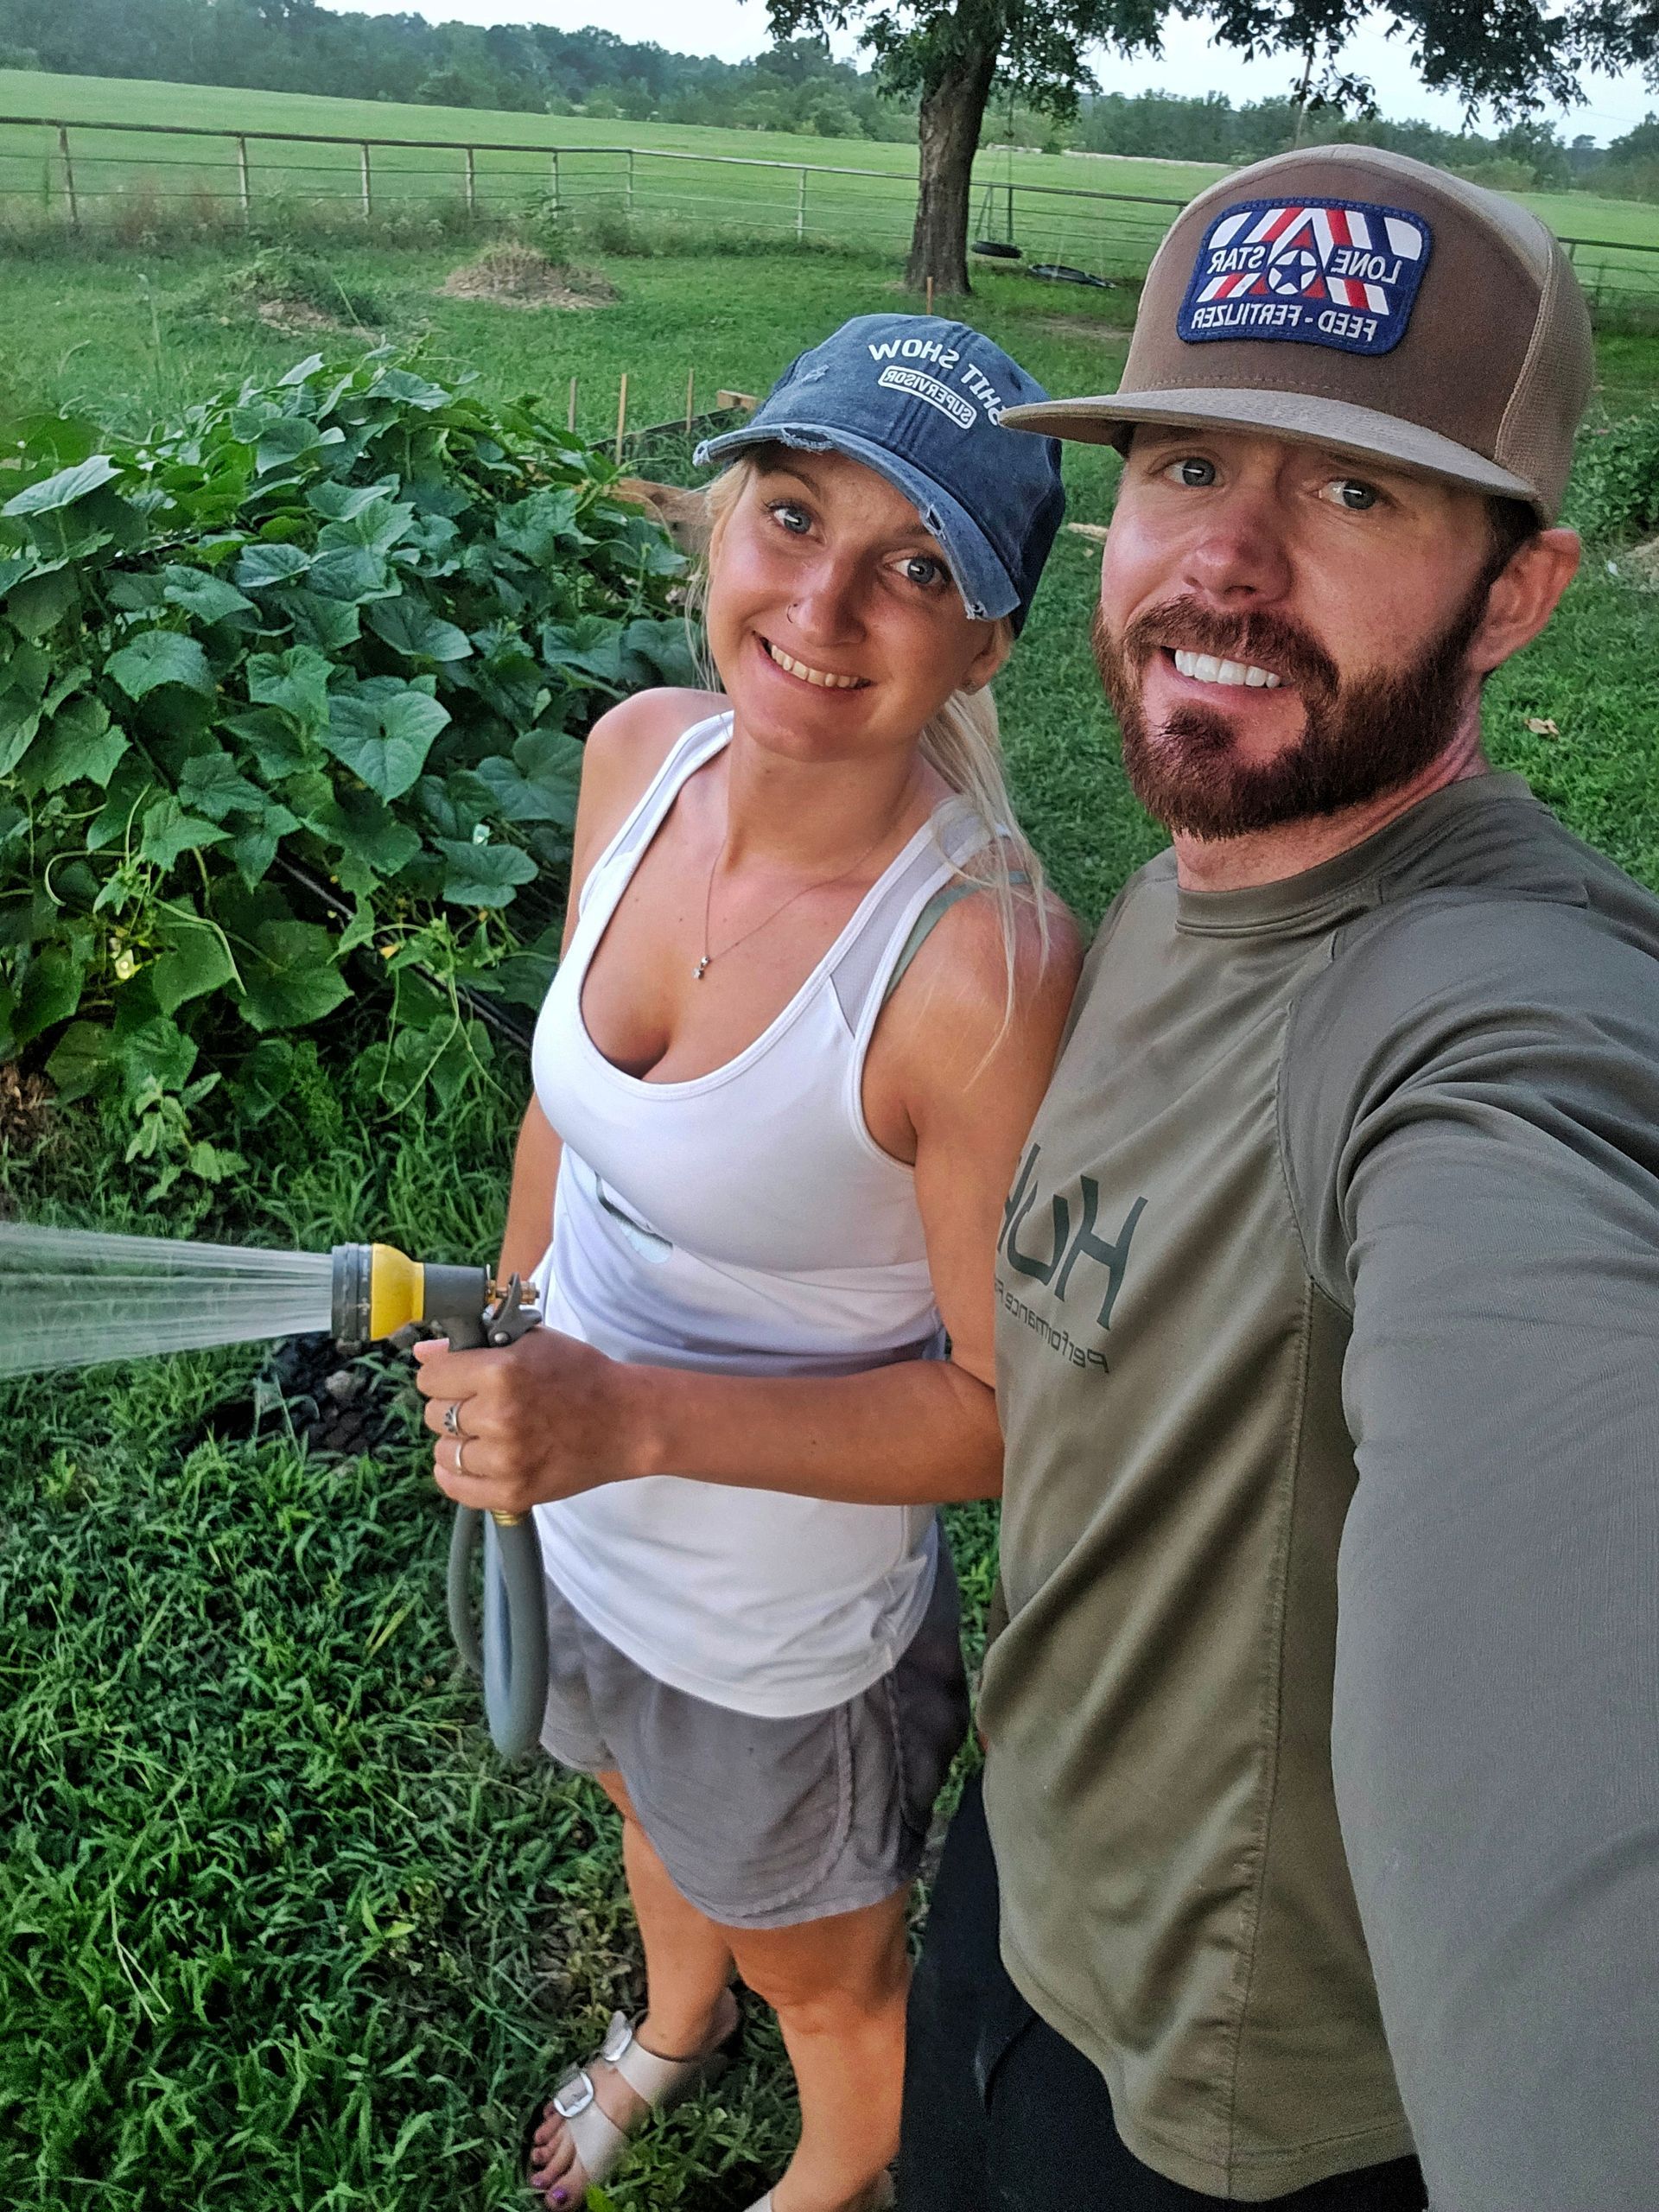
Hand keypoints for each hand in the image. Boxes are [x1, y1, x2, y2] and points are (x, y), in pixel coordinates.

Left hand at [412, 1327, 638, 1514]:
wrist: (627, 1422)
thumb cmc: (581, 1375)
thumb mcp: (532, 1342)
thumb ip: (475, 1344)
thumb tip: (422, 1354)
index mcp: (502, 1372)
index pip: (430, 1378)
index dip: (444, 1375)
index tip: (460, 1377)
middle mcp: (499, 1417)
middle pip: (435, 1415)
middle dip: (454, 1406)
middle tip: (484, 1404)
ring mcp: (506, 1460)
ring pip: (443, 1451)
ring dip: (459, 1441)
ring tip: (490, 1433)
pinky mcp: (514, 1492)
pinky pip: (456, 1487)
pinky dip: (459, 1474)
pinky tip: (478, 1460)